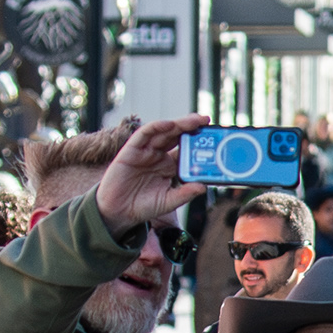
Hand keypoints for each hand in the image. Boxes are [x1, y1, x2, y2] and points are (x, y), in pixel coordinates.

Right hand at [91, 114, 215, 234]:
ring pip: (163, 132)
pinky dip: (156, 127)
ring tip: (193, 120)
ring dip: (178, 124)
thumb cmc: (143, 206)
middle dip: (191, 126)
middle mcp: (159, 155)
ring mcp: (146, 151)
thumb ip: (185, 193)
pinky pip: (144, 135)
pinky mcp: (131, 150)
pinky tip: (168, 124)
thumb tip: (203, 186)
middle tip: (206, 120)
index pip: (186, 149)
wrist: (118, 212)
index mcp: (169, 166)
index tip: (214, 138)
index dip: (198, 143)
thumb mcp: (168, 201)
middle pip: (177, 136)